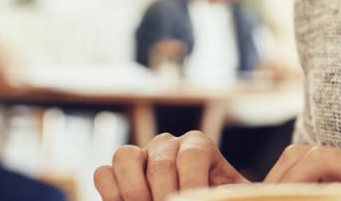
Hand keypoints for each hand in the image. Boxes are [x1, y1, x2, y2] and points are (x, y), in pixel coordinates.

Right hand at [94, 131, 247, 200]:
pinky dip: (111, 191)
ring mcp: (140, 156)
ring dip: (133, 189)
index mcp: (200, 145)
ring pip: (124, 155)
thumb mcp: (237, 198)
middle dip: (163, 192)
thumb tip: (234, 192)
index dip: (190, 183)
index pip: (191, 152)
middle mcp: (169, 144)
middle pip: (158, 157)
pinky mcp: (117, 173)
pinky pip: (103, 172)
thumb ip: (237, 193)